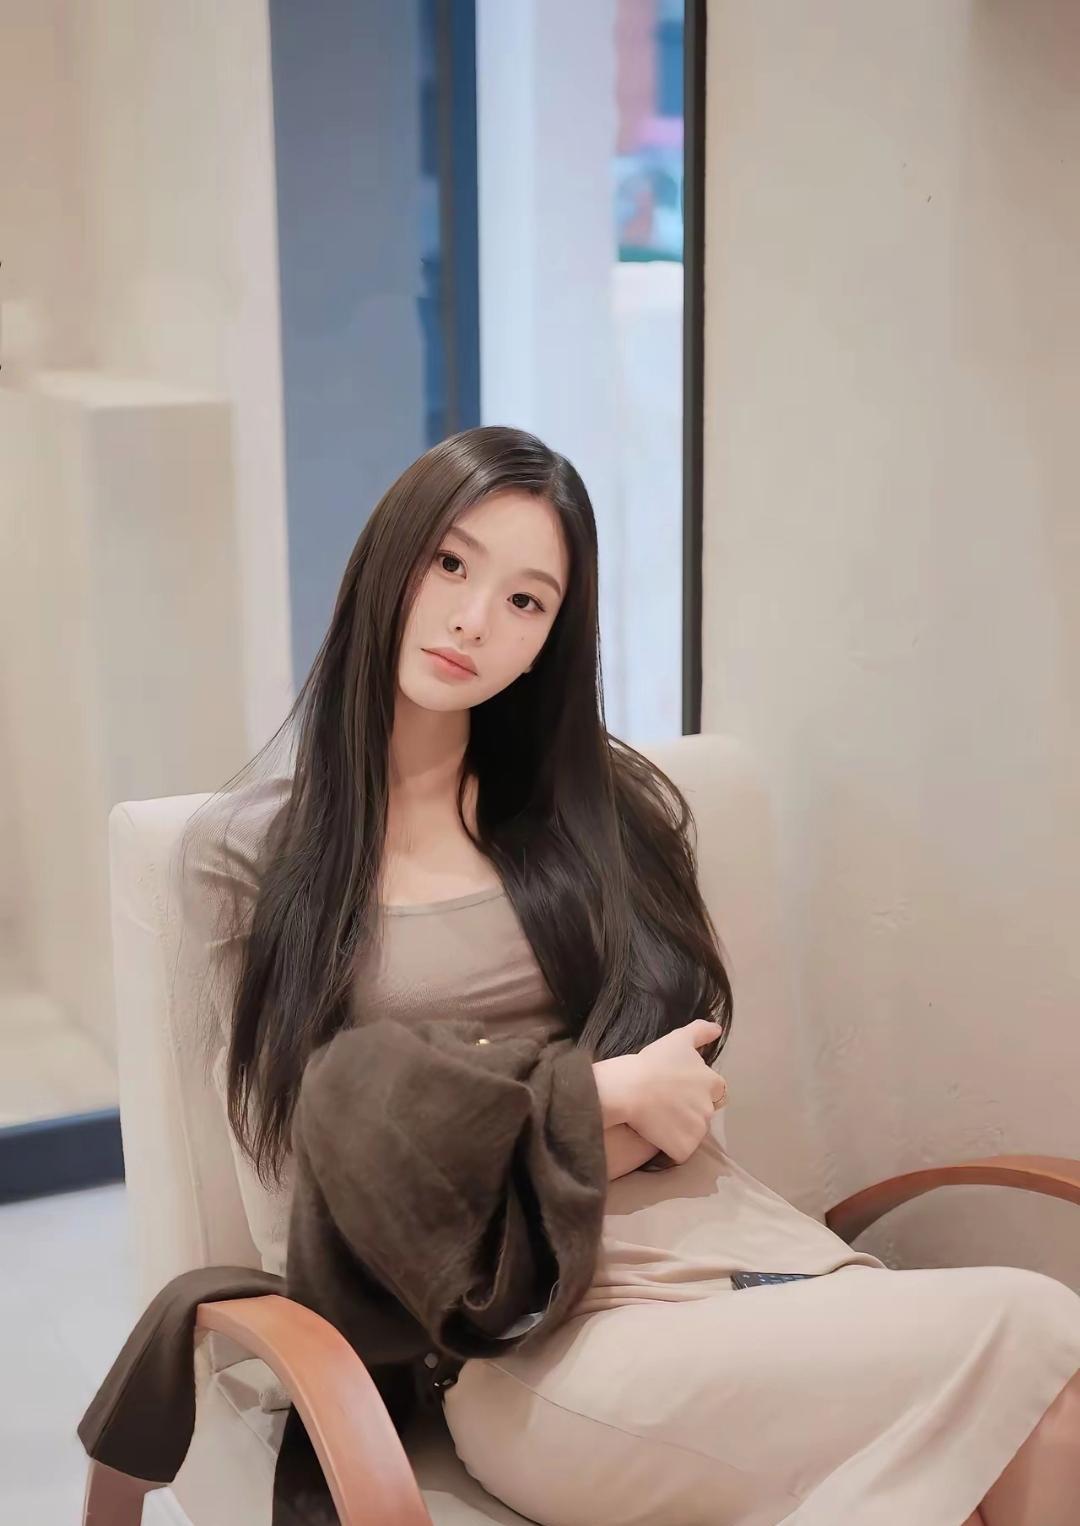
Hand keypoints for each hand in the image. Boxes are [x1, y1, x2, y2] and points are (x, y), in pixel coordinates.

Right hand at [619, 1020, 727, 1164]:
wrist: (630, 1089)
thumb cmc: (653, 1062)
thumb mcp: (678, 1039)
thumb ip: (701, 1032)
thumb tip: (718, 1029)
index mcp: (713, 1083)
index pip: (717, 1092)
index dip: (698, 1091)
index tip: (678, 1089)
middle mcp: (711, 1108)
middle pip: (704, 1113)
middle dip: (689, 1110)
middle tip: (665, 1104)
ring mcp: (698, 1130)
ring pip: (693, 1132)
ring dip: (680, 1129)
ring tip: (658, 1118)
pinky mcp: (685, 1148)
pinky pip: (681, 1151)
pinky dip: (671, 1147)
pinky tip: (656, 1134)